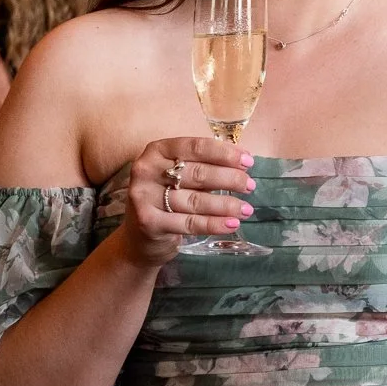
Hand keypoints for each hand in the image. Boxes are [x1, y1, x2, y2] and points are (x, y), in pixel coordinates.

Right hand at [118, 136, 256, 269]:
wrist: (137, 238)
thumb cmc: (165, 199)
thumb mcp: (178, 176)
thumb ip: (203, 166)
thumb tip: (243, 162)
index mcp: (157, 150)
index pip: (196, 147)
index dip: (225, 153)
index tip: (248, 161)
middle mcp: (146, 170)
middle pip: (198, 173)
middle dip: (230, 179)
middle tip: (250, 186)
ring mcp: (144, 196)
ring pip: (196, 200)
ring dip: (226, 205)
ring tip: (246, 209)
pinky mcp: (148, 222)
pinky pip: (189, 223)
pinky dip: (214, 224)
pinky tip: (232, 223)